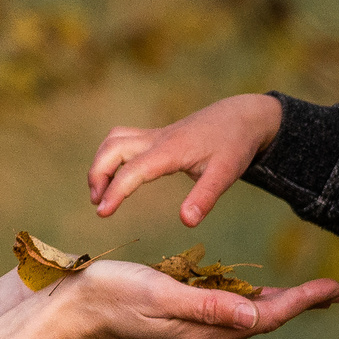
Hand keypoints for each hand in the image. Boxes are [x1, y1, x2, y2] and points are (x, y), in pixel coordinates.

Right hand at [0, 261, 338, 338]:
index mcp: (198, 334)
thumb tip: (256, 318)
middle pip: (256, 322)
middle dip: (294, 307)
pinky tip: (233, 295)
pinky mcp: (160, 323)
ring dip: (265, 306)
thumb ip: (205, 305)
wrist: (52, 314)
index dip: (303, 303)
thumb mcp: (156, 293)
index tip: (338, 289)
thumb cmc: (101, 297)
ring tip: (294, 295)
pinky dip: (232, 303)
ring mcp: (176, 334)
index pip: (264, 319)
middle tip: (329, 291)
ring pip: (234, 320)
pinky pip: (210, 315)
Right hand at [88, 94, 283, 225]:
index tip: (102, 213)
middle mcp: (157, 139)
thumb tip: (187, 222)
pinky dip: (110, 156)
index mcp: (171, 150)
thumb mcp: (226, 174)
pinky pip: (122, 139)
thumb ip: (205, 198)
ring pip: (113, 140)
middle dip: (97, 175)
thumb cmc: (234, 144)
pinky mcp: (156, 135)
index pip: (133, 170)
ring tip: (101, 193)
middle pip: (112, 148)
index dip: (115, 191)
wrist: (241, 116)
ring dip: (100, 164)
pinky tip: (116, 175)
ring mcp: (154, 135)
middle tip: (98, 205)